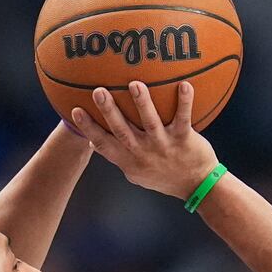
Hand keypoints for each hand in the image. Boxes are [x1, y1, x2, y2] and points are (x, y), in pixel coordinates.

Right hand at [68, 82, 219, 199]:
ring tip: (135, 84)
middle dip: (109, 111)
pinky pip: (184, 118)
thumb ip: (117, 156)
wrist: (196, 186)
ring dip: (143, 103)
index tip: (75, 110)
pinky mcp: (184, 139)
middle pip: (123, 131)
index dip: (89, 128)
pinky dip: (185, 102)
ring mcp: (164, 145)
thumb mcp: (136, 173)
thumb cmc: (163, 176)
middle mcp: (144, 152)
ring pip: (151, 123)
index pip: (104, 144)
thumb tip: (92, 143)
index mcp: (129, 159)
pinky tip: (185, 85)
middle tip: (97, 91)